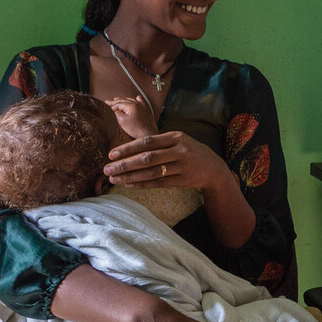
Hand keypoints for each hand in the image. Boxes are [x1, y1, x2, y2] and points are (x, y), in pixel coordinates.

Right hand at [106, 96, 157, 140]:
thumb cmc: (135, 129)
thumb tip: (114, 109)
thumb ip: (117, 113)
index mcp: (131, 105)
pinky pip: (141, 103)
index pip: (118, 103)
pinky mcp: (145, 111)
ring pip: (131, 100)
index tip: (106, 108)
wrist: (147, 134)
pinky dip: (138, 99)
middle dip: (114, 101)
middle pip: (124, 100)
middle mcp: (137, 104)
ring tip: (116, 99)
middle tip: (107, 101)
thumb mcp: (122, 121)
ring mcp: (142, 107)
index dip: (111, 106)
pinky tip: (138, 97)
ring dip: (123, 100)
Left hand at [106, 130, 234, 192]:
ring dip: (130, 176)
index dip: (128, 148)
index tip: (111, 154)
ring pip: (151, 172)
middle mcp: (179, 151)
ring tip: (114, 178)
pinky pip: (158, 183)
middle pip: (147, 158)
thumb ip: (158, 142)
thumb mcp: (179, 140)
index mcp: (176, 137)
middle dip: (125, 164)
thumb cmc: (190, 151)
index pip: (147, 142)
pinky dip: (142, 184)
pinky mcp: (183, 181)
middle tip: (106, 169)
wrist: (214, 167)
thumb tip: (129, 149)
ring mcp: (182, 166)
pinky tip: (129, 184)